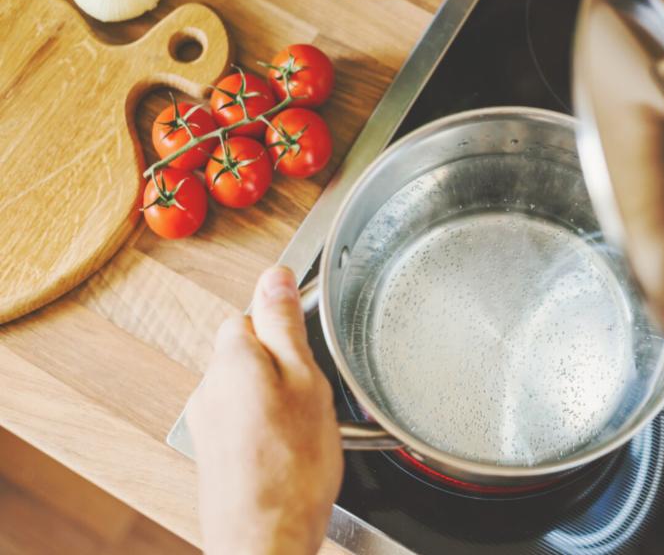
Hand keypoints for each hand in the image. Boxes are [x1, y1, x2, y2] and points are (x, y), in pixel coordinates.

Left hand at [186, 267, 342, 554]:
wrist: (264, 540)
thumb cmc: (291, 469)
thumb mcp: (304, 381)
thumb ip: (284, 325)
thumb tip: (274, 276)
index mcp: (232, 357)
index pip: (253, 311)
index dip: (287, 326)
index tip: (310, 348)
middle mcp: (210, 385)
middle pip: (249, 348)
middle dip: (282, 363)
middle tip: (315, 393)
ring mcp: (208, 420)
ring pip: (248, 385)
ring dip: (275, 395)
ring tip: (306, 427)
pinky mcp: (214, 450)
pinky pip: (244, 417)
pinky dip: (265, 424)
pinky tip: (290, 449)